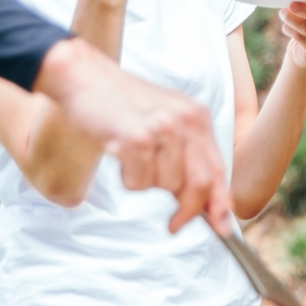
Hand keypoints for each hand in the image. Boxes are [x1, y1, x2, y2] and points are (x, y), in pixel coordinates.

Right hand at [34, 38, 231, 233]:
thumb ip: (187, 153)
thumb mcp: (166, 119)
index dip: (220, 203)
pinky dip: (128, 179)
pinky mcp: (136, 139)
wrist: (84, 78)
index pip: (218, 169)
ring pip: (166, 186)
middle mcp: (186, 121)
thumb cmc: (123, 104)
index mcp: (198, 117)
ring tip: (133, 158)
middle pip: (200, 184)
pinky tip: (119, 154)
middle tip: (174, 225)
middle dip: (189, 211)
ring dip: (147, 184)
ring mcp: (162, 129)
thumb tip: (203, 200)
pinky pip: (139, 182)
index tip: (221, 227)